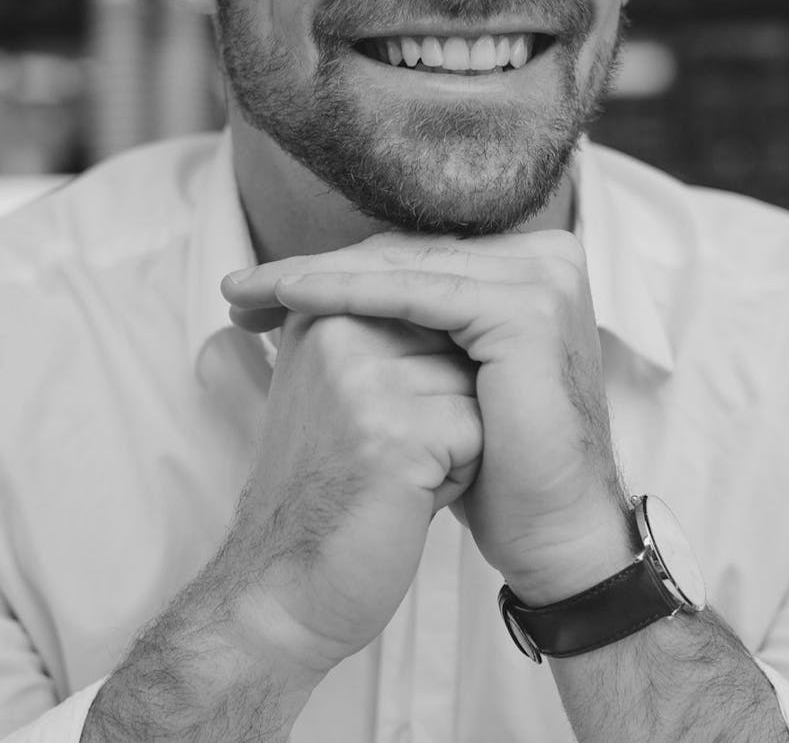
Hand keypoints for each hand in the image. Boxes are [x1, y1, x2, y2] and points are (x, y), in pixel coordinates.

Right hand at [217, 271, 481, 680]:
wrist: (284, 584)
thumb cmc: (328, 483)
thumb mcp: (338, 382)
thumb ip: (382, 323)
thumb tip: (465, 279)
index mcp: (323, 308)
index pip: (432, 303)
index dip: (427, 375)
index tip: (374, 422)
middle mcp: (337, 329)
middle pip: (458, 340)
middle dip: (447, 400)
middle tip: (386, 450)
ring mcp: (363, 378)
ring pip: (474, 384)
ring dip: (456, 437)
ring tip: (395, 473)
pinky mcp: (396, 432)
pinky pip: (479, 431)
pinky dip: (460, 473)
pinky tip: (407, 497)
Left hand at [224, 230, 631, 609]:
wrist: (551, 532)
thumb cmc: (493, 464)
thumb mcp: (441, 379)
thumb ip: (405, 327)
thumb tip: (316, 291)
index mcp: (526, 267)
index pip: (411, 257)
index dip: (332, 271)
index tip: (257, 293)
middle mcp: (542, 259)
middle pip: (402, 257)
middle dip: (311, 271)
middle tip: (236, 288)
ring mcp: (540, 278)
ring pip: (401, 268)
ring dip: (315, 275)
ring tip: (247, 290)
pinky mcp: (523, 307)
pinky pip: (414, 293)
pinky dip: (347, 291)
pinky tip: (290, 295)